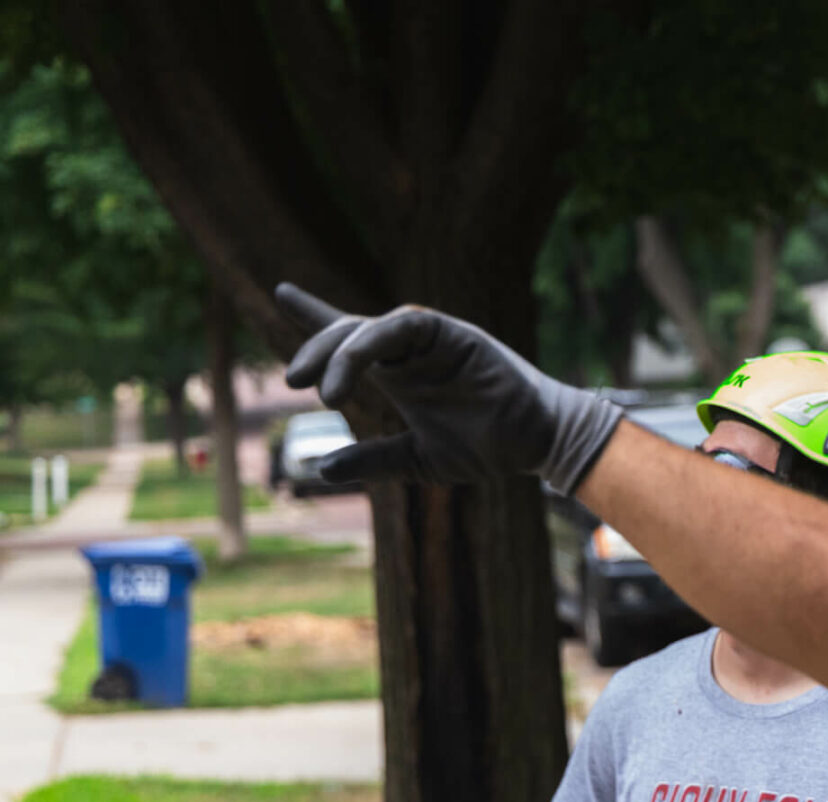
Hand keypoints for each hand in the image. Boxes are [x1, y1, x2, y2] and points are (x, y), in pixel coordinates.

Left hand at [275, 282, 624, 493]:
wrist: (535, 443)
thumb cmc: (488, 447)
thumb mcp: (418, 458)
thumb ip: (374, 459)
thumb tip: (321, 469)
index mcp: (399, 374)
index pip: (349, 338)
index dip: (313, 315)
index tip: (280, 293)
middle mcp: (409, 351)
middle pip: (347, 332)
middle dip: (314, 348)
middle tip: (294, 382)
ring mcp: (430, 339)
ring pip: (368, 327)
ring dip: (339, 354)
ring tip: (323, 393)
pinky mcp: (451, 332)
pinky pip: (402, 323)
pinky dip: (372, 341)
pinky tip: (354, 367)